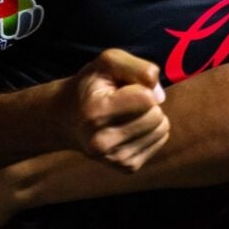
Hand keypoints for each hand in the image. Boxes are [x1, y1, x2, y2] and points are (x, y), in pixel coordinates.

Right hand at [61, 49, 169, 171]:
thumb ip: (138, 68)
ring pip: (161, 129)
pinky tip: (130, 126)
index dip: (142, 86)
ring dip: (151, 115)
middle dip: (149, 102)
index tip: (122, 87)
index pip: (146, 98)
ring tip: (127, 113)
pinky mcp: (126, 167)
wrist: (67, 118)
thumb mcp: (109, 61)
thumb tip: (160, 96)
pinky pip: (160, 140)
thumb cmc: (92, 84)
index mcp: (96, 113)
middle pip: (156, 115)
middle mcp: (102, 142)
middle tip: (125, 101)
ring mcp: (114, 158)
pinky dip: (151, 130)